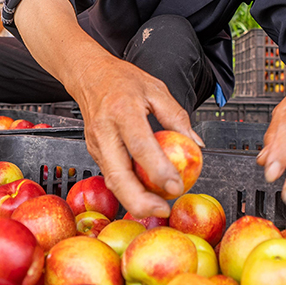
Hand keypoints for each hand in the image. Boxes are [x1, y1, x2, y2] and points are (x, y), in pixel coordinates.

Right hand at [71, 55, 204, 219]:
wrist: (89, 75)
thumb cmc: (122, 81)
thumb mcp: (156, 90)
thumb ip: (177, 117)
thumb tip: (196, 145)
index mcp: (122, 110)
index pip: (140, 146)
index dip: (158, 170)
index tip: (176, 186)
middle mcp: (105, 131)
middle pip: (118, 175)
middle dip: (139, 200)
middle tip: (163, 210)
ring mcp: (96, 145)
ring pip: (112, 181)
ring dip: (134, 200)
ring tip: (158, 207)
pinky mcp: (94, 153)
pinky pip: (112, 176)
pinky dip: (129, 189)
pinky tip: (146, 194)